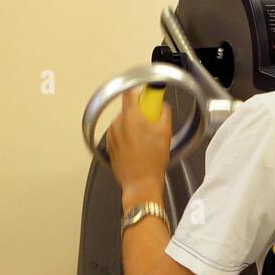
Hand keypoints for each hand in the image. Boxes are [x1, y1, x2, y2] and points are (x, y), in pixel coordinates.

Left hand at [107, 88, 172, 204]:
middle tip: (151, 126)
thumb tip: (161, 105)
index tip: (148, 96)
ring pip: (124, 121)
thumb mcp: (165, 133)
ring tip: (145, 142)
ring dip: (134, 126)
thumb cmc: (151, 163)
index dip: (141, 92)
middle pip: (129, 108)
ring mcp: (111, 134)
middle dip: (141, 114)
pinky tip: (137, 149)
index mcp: (131, 117)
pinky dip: (128, 137)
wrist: (140, 184)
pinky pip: (120, 133)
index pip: (130, 91)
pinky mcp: (109, 144)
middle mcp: (117, 123)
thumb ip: (163, 112)